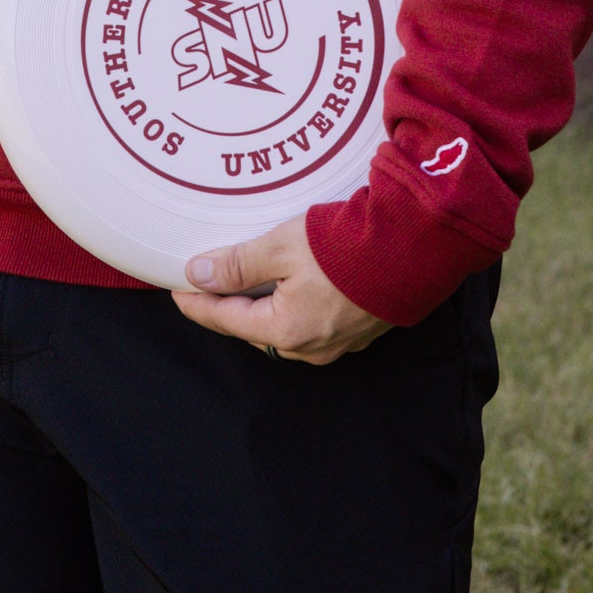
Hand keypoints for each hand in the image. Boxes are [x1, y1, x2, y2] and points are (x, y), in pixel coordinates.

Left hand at [172, 215, 389, 364]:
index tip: (177, 289)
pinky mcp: (361, 326)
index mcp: (287, 331)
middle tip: (208, 284)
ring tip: (246, 283)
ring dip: (262, 307)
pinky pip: (313, 322)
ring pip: (285, 328)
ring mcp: (340, 340)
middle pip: (255, 328)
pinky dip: (292, 304)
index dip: (198, 303)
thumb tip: (197, 275)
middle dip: (229, 309)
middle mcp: (313, 345)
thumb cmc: (347, 247)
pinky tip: (292, 284)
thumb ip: (237, 264)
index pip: (227, 320)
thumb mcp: (281, 247)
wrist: (415, 247)